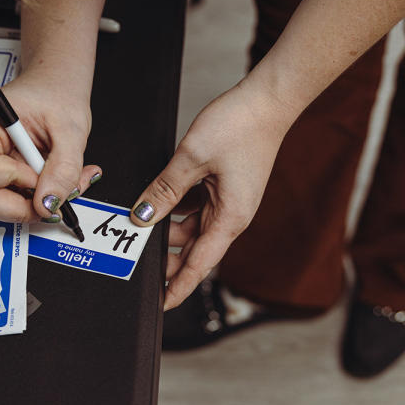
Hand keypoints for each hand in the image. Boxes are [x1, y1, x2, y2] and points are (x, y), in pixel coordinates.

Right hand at [0, 71, 101, 221]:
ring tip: (67, 183)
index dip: (13, 180)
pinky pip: (12, 198)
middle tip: (54, 200)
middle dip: (21, 206)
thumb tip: (49, 203)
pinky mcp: (1, 173)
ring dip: (36, 204)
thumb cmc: (56, 93)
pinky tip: (59, 182)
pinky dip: (40, 198)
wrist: (57, 85)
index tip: (39, 174)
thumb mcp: (71, 130)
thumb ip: (63, 169)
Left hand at [130, 79, 295, 309]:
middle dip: (168, 256)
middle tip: (137, 259)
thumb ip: (164, 191)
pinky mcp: (224, 187)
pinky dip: (176, 207)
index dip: (179, 286)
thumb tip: (141, 217)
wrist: (266, 101)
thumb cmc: (240, 127)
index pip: (200, 265)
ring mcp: (228, 202)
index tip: (162, 303)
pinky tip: (156, 200)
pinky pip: (196, 206)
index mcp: (230, 218)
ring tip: (140, 222)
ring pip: (192, 226)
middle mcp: (231, 216)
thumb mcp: (192, 160)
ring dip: (169, 227)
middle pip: (194, 248)